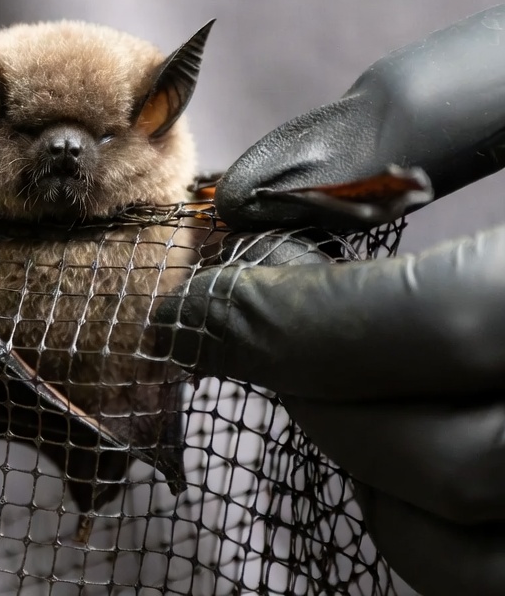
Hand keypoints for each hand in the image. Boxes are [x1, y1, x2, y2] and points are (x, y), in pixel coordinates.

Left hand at [159, 5, 504, 595]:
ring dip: (364, 470)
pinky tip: (404, 444)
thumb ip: (411, 114)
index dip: (289, 320)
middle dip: (309, 387)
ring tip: (321, 379)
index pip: (442, 325)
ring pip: (479, 556)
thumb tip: (253, 190)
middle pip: (454, 453)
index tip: (190, 305)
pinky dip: (431, 533)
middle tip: (242, 328)